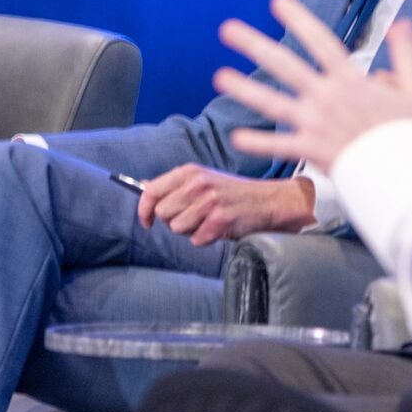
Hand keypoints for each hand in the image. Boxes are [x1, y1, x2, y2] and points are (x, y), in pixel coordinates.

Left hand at [137, 165, 317, 246]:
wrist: (268, 201)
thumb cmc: (232, 193)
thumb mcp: (202, 179)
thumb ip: (174, 184)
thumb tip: (143, 185)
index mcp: (189, 172)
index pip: (151, 191)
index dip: (144, 210)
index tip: (146, 222)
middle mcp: (197, 184)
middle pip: (163, 214)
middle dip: (174, 221)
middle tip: (194, 217)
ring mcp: (209, 202)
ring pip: (178, 229)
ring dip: (191, 231)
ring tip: (208, 221)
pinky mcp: (220, 220)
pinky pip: (196, 240)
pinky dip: (206, 239)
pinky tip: (218, 229)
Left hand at [214, 0, 411, 169]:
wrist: (405, 175)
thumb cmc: (410, 135)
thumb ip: (406, 55)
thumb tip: (403, 24)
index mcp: (350, 80)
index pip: (320, 41)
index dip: (298, 20)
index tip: (277, 2)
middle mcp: (327, 97)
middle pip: (284, 65)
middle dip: (254, 45)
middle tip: (227, 29)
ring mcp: (316, 124)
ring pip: (273, 103)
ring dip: (244, 89)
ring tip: (220, 77)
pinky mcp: (312, 150)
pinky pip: (280, 146)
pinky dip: (258, 143)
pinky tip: (236, 138)